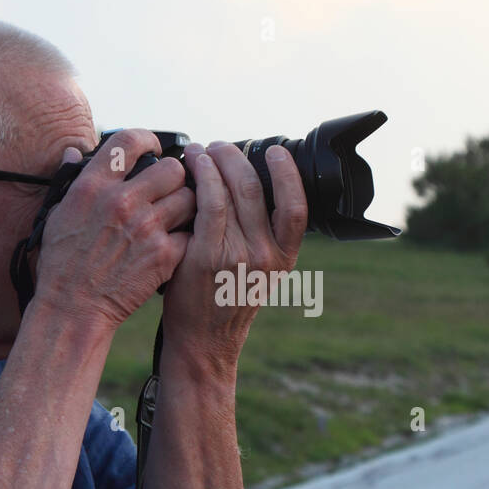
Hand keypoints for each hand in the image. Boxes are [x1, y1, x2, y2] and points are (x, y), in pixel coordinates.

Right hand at [30, 129, 195, 328]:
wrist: (73, 308)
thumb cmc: (62, 264)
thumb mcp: (56, 215)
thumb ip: (70, 180)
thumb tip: (73, 151)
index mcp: (93, 186)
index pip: (129, 141)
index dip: (148, 139)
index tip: (154, 147)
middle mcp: (121, 202)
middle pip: (173, 168)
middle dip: (175, 178)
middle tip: (170, 190)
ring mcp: (146, 228)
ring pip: (189, 199)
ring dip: (186, 207)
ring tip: (175, 219)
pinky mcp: (164, 255)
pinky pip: (191, 233)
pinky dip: (187, 239)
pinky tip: (175, 246)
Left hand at [159, 140, 308, 370]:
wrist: (203, 342)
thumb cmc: (225, 302)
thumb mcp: (259, 272)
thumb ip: (261, 236)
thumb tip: (248, 188)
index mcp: (284, 257)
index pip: (296, 207)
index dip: (288, 173)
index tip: (275, 152)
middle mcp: (265, 256)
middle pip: (256, 189)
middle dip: (236, 157)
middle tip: (220, 145)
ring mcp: (236, 256)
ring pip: (231, 191)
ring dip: (214, 162)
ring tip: (201, 151)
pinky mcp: (205, 257)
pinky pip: (207, 204)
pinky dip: (201, 178)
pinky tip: (192, 168)